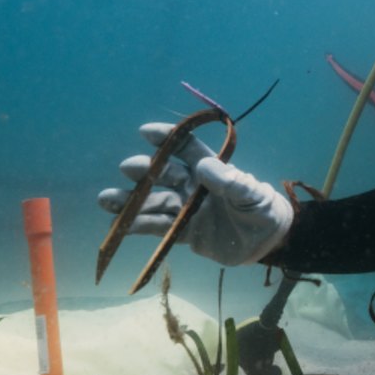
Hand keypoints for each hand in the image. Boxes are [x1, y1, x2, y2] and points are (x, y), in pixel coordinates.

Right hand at [97, 122, 293, 265]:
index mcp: (210, 170)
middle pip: (164, 174)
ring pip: (154, 202)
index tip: (146, 132)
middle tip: (128, 168)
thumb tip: (203, 166)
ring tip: (105, 200)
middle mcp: (193, 186)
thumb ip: (230, 181)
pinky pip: (158, 229)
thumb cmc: (263, 210)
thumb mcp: (252, 195)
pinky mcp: (184, 233)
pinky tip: (118, 227)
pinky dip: (138, 227)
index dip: (167, 138)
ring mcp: (186, 210)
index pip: (186, 148)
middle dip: (145, 171)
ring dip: (131, 201)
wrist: (268, 242)